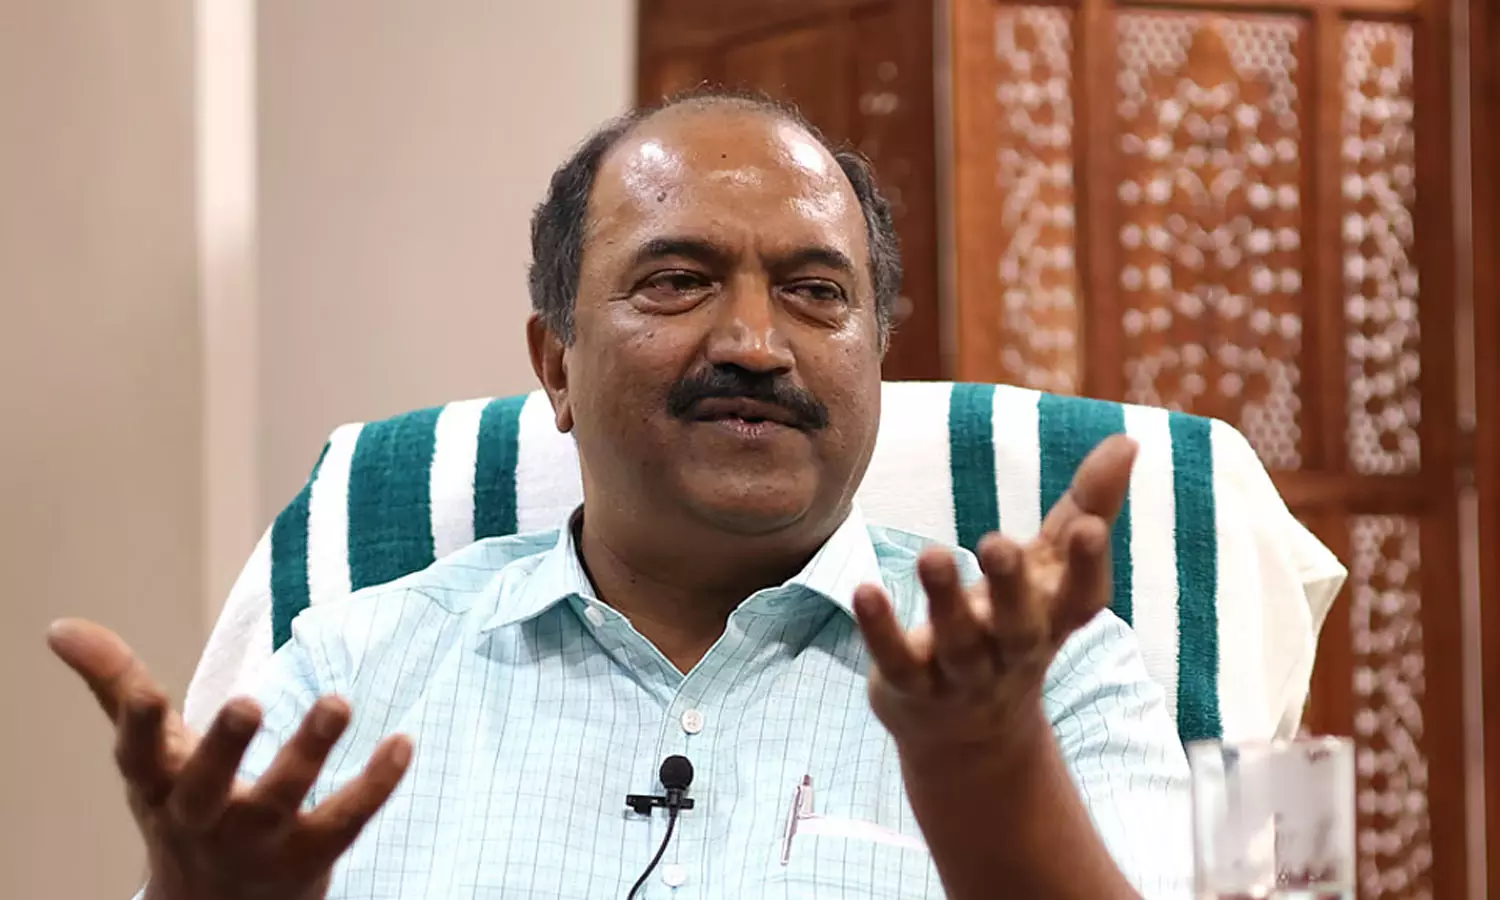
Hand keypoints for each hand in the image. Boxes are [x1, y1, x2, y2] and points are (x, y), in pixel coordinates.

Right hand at [48, 619, 411, 899]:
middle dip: (225, 746)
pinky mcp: (311, 857)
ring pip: (283, 799)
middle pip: (209, 785)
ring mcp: (258, 842)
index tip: (146, 694)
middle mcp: (203, 817)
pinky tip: (403, 742)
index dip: (139, 726)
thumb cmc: (183, 807)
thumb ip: (115, 686)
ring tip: (338, 702)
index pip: (140, 757)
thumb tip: (60, 626)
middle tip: (248, 702)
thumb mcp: (148, 756)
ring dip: (310, 751)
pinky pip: (346, 822)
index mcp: (158, 787)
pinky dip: (376, 784)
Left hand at [853, 434, 1136, 763]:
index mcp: (1052, 619)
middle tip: (996, 543)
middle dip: (1010, 588)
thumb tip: (1128, 439)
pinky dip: (882, 630)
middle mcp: (1012, 650)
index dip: (1088, 568)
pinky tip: (864, 590)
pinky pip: (897, 661)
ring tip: (931, 555)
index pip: (1081, 600)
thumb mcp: (1052, 569)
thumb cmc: (1016, 624)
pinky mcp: (911, 686)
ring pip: (957, 643)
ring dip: (944, 600)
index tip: (1089, 528)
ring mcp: (962, 674)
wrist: (970, 738)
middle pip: (1018, 625)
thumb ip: (1088, 506)